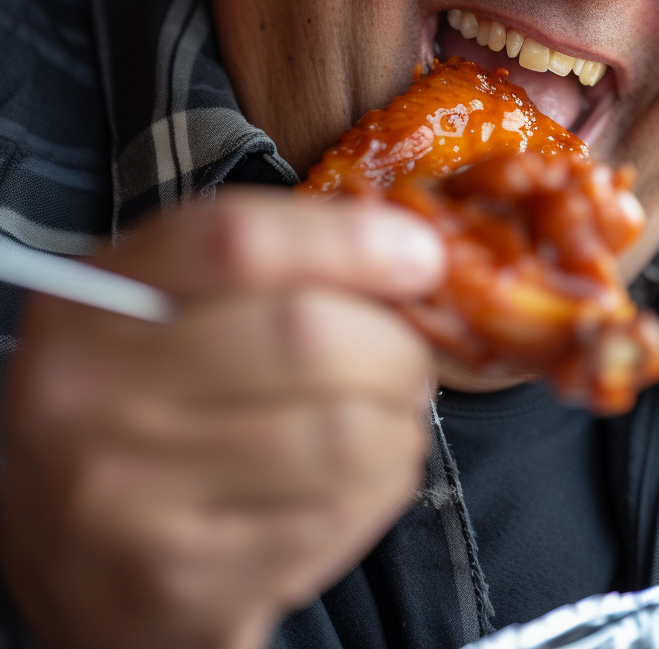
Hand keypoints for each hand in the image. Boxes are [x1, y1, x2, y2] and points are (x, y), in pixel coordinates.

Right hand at [0, 188, 444, 648]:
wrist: (74, 562)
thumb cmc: (144, 407)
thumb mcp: (166, 313)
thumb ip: (267, 269)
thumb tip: (411, 251)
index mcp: (90, 302)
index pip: (236, 241)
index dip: (351, 239)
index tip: (422, 255)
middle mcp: (88, 393)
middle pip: (305, 337)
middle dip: (393, 346)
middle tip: (407, 360)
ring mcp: (127, 496)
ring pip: (340, 434)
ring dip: (397, 425)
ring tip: (386, 421)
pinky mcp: (180, 582)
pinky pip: (335, 515)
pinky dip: (377, 490)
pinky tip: (354, 481)